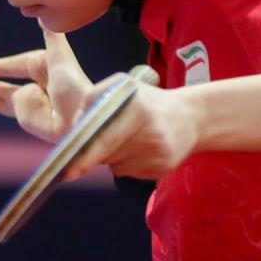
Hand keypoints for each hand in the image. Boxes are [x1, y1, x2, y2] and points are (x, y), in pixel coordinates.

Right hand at [0, 27, 92, 142]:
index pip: (19, 64)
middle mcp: (39, 85)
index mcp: (47, 69)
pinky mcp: (28, 118)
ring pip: (5, 92)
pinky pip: (11, 108)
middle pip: (10, 77)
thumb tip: (41, 15)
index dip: (0, 65)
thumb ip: (51, 36)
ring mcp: (32, 102)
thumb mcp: (60, 57)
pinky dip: (3, 106)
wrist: (78, 117)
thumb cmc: (73, 86)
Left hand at [64, 78, 201, 181]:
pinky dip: (126, 165)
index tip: (69, 168)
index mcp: (138, 109)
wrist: (191, 118)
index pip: (105, 137)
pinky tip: (138, 151)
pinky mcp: (163, 169)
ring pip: (117, 167)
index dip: (86, 154)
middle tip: (84, 158)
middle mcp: (151, 132)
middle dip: (94, 156)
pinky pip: (130, 173)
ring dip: (112, 159)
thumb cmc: (148, 102)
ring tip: (125, 142)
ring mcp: (159, 153)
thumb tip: (76, 123)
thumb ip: (94, 98)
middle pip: (108, 155)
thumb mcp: (122, 87)